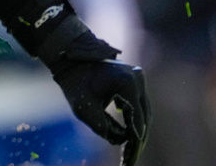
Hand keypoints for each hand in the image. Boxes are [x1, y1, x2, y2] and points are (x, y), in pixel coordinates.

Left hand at [48, 37, 149, 165]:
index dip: (135, 141)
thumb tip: (121, 140)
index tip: (131, 157)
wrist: (71, 59)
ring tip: (131, 151)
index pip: (137, 119)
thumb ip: (103, 128)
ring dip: (138, 130)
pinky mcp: (135, 80)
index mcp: (127, 84)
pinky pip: (139, 104)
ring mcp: (138, 78)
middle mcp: (138, 79)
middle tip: (131, 158)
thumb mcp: (85, 109)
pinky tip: (129, 136)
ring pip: (144, 111)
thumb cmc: (75, 83)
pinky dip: (135, 120)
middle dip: (138, 138)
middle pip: (144, 116)